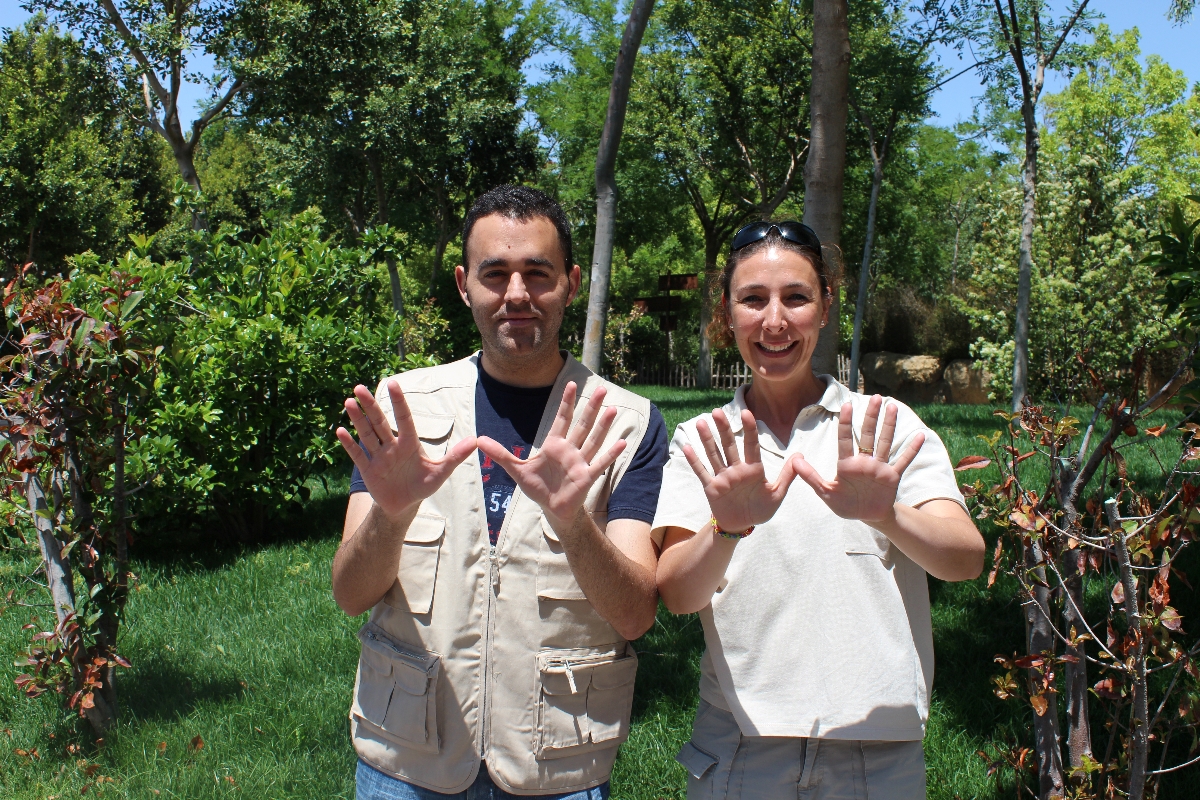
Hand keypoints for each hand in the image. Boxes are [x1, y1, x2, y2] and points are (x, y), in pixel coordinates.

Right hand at [336, 380, 477, 520]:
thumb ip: (455, 457)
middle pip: (380, 423)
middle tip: (360, 387)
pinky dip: (349, 444)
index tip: (392, 383)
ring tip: (349, 402)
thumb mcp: (441, 473)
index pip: (404, 419)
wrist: (404, 505)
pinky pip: (357, 455)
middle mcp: (392, 446)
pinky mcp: (368, 470)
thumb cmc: (422, 485)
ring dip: (358, 419)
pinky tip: (339, 431)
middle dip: (371, 406)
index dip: (399, 402)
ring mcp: (378, 457)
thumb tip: (476, 441)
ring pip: (367, 435)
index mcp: (409, 444)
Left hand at [477, 382, 625, 532]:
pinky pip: (600, 463)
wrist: (552, 508)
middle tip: (601, 389)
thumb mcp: (516, 470)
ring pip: (593, 440)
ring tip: (612, 409)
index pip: (561, 419)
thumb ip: (500, 454)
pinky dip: (610, 454)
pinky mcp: (587, 476)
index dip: (566, 402)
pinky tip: (621, 442)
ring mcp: (580, 462)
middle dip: (590, 407)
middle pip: (582, 425)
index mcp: (554, 445)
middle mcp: (569, 450)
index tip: (570, 383)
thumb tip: (479, 441)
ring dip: (602, 426)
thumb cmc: (538, 487)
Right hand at [681, 408, 798, 533]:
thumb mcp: (777, 494)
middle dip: (724, 429)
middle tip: (717, 411)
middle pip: (729, 445)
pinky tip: (687, 447)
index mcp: (753, 469)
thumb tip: (800, 454)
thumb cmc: (760, 510)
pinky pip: (702, 472)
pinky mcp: (711, 487)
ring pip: (714, 455)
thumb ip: (787, 476)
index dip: (749, 429)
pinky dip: (694, 461)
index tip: (746, 413)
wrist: (741, 526)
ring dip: (707, 440)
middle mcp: (736, 469)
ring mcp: (722, 477)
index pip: (751, 445)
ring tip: (701, 422)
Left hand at [791, 395, 923, 523]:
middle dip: (871, 417)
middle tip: (875, 397)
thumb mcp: (826, 493)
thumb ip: (811, 477)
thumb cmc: (845, 504)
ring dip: (889, 426)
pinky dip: (912, 449)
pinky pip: (903, 461)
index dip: (846, 423)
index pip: (845, 439)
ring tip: (892, 407)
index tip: (847, 405)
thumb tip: (795, 461)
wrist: (867, 516)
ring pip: (885, 442)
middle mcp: (864, 461)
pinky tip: (920, 436)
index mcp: (847, 464)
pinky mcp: (892, 476)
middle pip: (868, 435)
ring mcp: (880, 467)